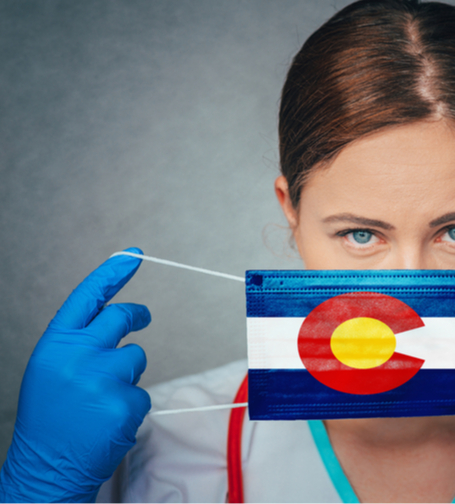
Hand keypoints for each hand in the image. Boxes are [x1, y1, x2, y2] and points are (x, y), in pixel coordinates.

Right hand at [0, 248, 151, 502]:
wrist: (45, 466)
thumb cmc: (50, 417)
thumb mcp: (52, 369)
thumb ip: (79, 342)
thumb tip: (117, 315)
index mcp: (56, 344)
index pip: (88, 296)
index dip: (112, 273)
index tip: (134, 254)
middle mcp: (77, 355)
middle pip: (121, 317)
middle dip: (135, 316)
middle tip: (142, 318)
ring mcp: (102, 377)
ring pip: (136, 357)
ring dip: (127, 375)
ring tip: (99, 400)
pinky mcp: (124, 401)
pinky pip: (142, 392)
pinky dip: (130, 406)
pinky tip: (107, 421)